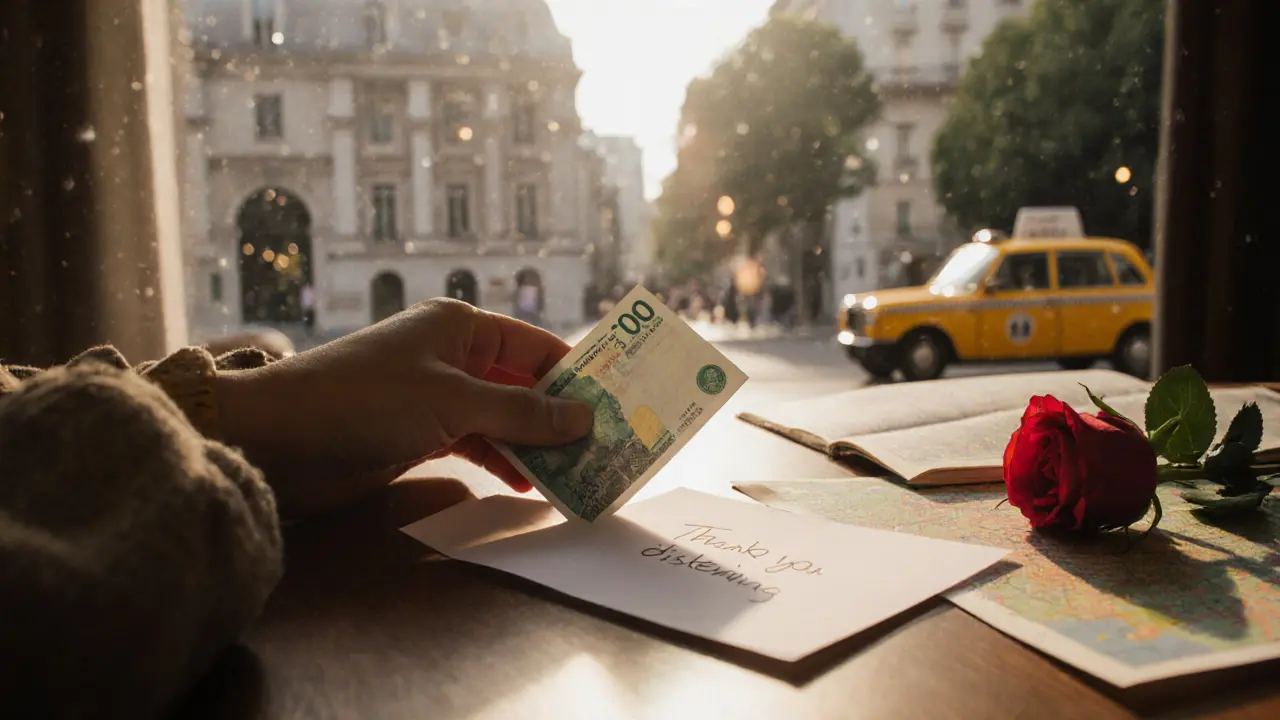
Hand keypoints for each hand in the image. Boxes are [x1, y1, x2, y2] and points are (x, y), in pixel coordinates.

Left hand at [215, 299, 592, 515]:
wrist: (279, 438)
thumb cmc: (365, 400)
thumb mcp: (452, 403)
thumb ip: (521, 415)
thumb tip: (585, 419)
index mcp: (462, 326)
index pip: (538, 349)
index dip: (578, 377)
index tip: (619, 408)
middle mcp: (454, 356)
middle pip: (524, 386)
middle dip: (561, 418)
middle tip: (608, 450)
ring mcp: (438, 396)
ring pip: (504, 419)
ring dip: (536, 446)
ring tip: (578, 476)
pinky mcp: (421, 433)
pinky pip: (478, 444)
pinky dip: (503, 461)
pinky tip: (530, 484)